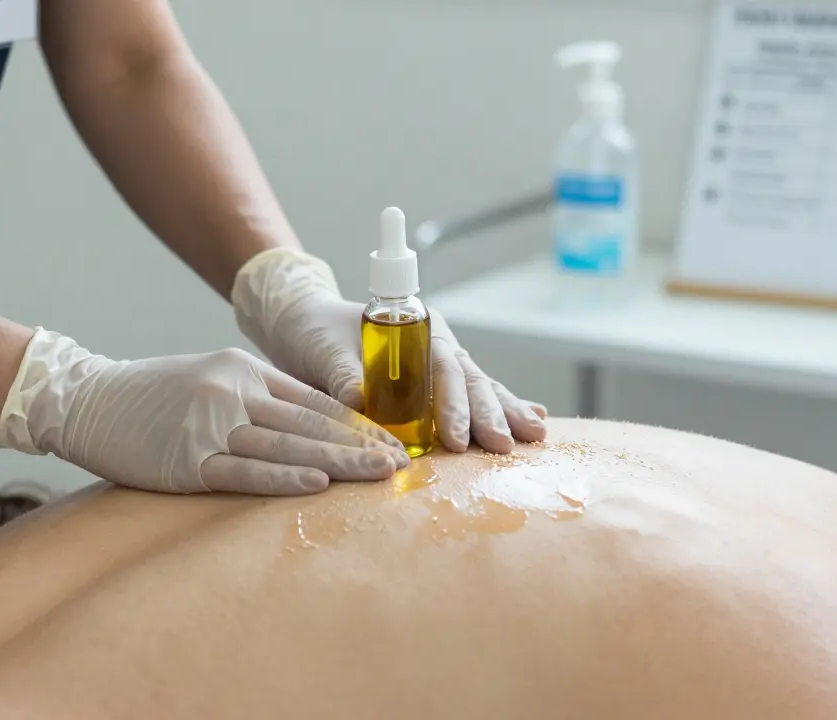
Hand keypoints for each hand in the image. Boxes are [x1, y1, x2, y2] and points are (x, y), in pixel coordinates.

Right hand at [0, 329, 408, 495]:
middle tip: (401, 462)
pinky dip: (284, 478)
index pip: (313, 400)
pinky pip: (245, 472)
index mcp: (242, 370)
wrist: (86, 399)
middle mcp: (233, 392)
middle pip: (311, 423)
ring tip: (378, 475)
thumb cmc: (152, 395)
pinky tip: (317, 484)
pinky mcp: (188, 460)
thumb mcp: (210, 379)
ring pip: (288, 446)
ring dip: (338, 462)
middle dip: (361, 444)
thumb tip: (308, 424)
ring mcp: (211, 426)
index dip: (356, 423)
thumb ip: (256, 396)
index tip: (391, 440)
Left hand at [232, 249, 547, 453]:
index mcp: (414, 329)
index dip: (453, 403)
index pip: (442, 366)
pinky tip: (534, 421)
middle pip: (470, 379)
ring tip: (535, 436)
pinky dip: (500, 409)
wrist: (301, 325)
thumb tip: (357, 401)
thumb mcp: (322, 350)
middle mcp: (434, 347)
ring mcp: (438, 367)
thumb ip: (343, 374)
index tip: (456, 437)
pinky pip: (471, 399)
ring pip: (479, 388)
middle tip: (504, 446)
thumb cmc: (312, 332)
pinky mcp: (433, 389)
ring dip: (505, 413)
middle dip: (490, 414)